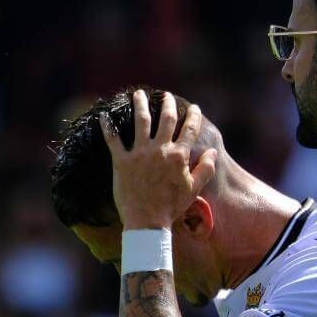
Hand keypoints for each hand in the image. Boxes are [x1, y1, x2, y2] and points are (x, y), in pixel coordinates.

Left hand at [99, 89, 217, 229]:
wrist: (147, 222)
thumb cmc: (172, 207)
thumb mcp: (194, 189)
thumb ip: (205, 169)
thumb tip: (212, 152)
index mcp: (179, 155)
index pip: (189, 129)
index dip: (193, 116)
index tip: (194, 108)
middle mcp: (160, 149)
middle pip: (165, 118)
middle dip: (167, 103)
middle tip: (166, 95)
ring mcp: (140, 154)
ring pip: (141, 121)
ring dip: (140, 104)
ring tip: (138, 94)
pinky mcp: (122, 162)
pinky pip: (112, 140)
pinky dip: (107, 127)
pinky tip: (103, 116)